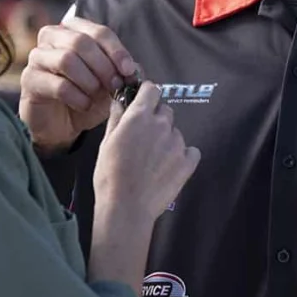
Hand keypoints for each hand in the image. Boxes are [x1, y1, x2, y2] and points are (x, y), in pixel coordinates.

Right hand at [19, 17, 137, 154]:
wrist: (63, 123)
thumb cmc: (86, 95)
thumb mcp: (109, 82)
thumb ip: (122, 70)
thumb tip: (134, 68)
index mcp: (74, 29)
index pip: (99, 31)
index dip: (116, 51)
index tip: (129, 71)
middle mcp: (52, 37)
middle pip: (81, 42)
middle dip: (103, 66)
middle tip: (115, 85)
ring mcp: (37, 57)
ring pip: (67, 60)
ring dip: (89, 81)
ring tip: (96, 95)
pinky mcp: (29, 79)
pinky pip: (57, 84)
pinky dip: (77, 97)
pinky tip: (84, 105)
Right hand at [93, 82, 200, 223]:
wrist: (126, 206)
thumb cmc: (110, 175)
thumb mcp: (106, 143)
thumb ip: (116, 118)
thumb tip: (120, 102)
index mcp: (139, 116)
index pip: (151, 89)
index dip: (147, 94)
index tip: (142, 103)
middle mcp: (162, 124)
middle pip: (165, 110)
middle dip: (156, 119)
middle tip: (144, 138)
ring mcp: (177, 143)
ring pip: (175, 132)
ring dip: (167, 139)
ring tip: (153, 160)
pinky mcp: (188, 162)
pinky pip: (190, 151)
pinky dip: (183, 156)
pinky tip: (169, 167)